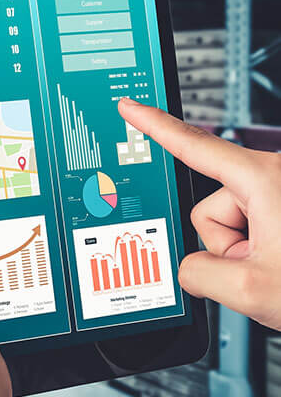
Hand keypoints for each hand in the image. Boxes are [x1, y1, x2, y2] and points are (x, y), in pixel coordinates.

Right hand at [119, 97, 280, 329]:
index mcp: (264, 180)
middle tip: (263, 271)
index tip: (131, 106)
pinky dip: (266, 249)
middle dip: (229, 244)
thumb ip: (198, 274)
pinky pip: (257, 223)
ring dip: (250, 251)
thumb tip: (188, 268)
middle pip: (213, 206)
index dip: (153, 125)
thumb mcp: (252, 290)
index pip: (192, 146)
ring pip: (235, 220)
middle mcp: (275, 175)